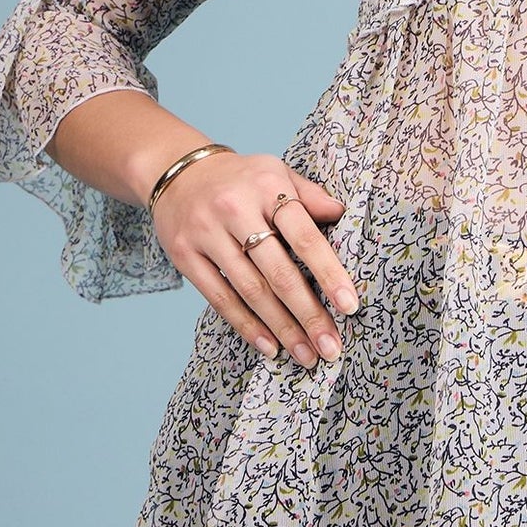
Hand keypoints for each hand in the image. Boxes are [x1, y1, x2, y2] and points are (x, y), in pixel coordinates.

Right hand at [151, 152, 353, 366]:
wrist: (177, 172)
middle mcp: (236, 210)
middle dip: (308, 314)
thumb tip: (342, 213)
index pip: (305, 236)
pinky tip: (268, 345)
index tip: (349, 306)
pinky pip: (219, 297)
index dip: (329, 273)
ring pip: (250, 290)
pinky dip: (246, 325)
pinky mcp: (184, 255)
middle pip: (278, 271)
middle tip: (330, 346)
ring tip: (305, 354)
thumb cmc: (240, 178)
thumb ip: (310, 195)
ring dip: (282, 328)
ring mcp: (206, 233)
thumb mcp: (277, 172)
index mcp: (267, 186)